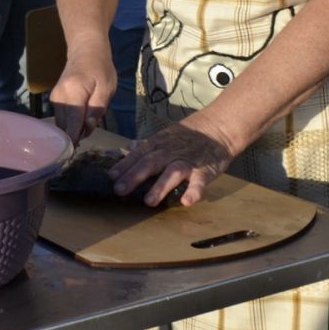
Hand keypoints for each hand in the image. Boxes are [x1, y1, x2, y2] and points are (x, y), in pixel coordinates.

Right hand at [52, 55, 116, 141]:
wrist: (85, 50)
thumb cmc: (100, 68)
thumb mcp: (106, 88)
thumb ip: (97, 109)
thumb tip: (87, 129)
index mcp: (72, 94)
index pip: (72, 125)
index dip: (74, 141)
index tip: (75, 156)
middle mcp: (59, 98)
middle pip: (64, 127)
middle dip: (75, 136)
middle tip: (88, 137)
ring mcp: (54, 99)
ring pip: (61, 125)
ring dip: (73, 130)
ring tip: (86, 126)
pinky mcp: (54, 100)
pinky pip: (61, 118)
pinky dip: (70, 123)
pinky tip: (80, 120)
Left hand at [114, 115, 240, 206]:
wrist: (218, 128)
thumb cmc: (187, 136)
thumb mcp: (164, 138)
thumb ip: (146, 150)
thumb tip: (123, 161)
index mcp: (158, 144)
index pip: (138, 155)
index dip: (124, 166)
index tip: (110, 177)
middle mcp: (170, 152)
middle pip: (150, 163)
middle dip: (134, 177)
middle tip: (119, 191)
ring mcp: (188, 161)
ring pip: (172, 173)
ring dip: (160, 187)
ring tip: (148, 201)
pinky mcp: (205, 170)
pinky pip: (199, 182)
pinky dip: (193, 192)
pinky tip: (186, 202)